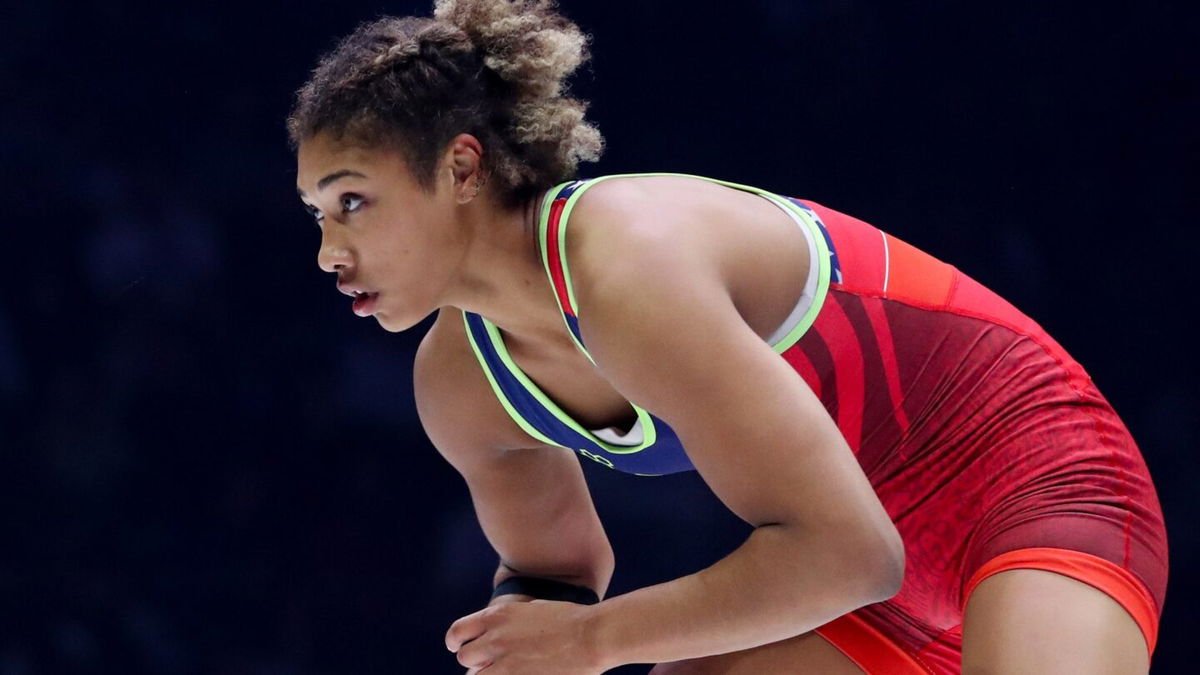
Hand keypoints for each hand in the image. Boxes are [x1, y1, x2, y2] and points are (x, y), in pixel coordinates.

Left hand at [446, 599, 605, 673]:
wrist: (591, 636)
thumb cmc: (570, 620)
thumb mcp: (532, 608)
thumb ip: (509, 621)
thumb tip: (496, 632)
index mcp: (498, 615)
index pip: (459, 631)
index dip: (456, 641)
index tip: (457, 647)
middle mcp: (495, 638)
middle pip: (465, 656)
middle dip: (474, 661)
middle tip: (487, 664)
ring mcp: (505, 663)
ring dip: (486, 674)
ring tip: (500, 672)